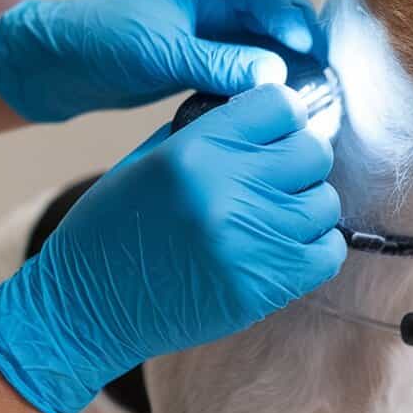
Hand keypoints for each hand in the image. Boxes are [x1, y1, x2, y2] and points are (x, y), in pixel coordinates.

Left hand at [0, 0, 324, 123]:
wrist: (58, 66)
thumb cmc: (101, 43)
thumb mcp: (162, 53)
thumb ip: (218, 63)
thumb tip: (276, 74)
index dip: (294, 20)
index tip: (308, 52)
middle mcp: (219, 2)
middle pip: (279, 19)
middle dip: (302, 47)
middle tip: (320, 82)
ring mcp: (216, 32)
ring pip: (269, 46)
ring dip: (288, 69)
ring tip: (306, 100)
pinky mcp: (209, 61)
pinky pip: (250, 69)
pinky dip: (266, 86)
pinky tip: (276, 108)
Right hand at [0, 86, 344, 412]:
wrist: (85, 308)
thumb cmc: (110, 230)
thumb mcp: (146, 160)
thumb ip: (207, 131)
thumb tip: (264, 117)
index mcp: (196, 150)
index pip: (281, 104)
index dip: (282, 115)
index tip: (274, 132)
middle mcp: (228, 189)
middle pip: (313, 151)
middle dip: (298, 160)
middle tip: (276, 177)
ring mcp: (250, 241)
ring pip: (325, 202)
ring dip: (306, 205)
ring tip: (274, 215)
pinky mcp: (263, 287)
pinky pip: (328, 253)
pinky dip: (315, 247)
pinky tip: (284, 246)